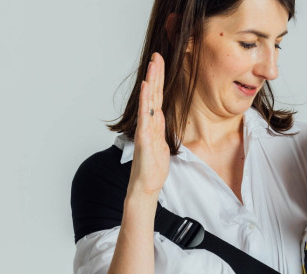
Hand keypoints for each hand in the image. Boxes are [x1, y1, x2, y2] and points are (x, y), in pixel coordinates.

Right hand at [127, 52, 170, 198]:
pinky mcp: (145, 138)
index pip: (158, 99)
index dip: (159, 81)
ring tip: (153, 64)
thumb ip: (160, 130)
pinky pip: (146, 116)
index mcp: (154, 125)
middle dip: (156, 75)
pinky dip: (146, 101)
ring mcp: (145, 129)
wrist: (146, 186)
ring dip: (152, 81)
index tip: (161, 64)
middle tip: (157, 55)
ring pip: (149, 101)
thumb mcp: (162, 146)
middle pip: (153, 95)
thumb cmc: (152, 169)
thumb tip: (161, 117)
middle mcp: (148, 124)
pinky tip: (148, 87)